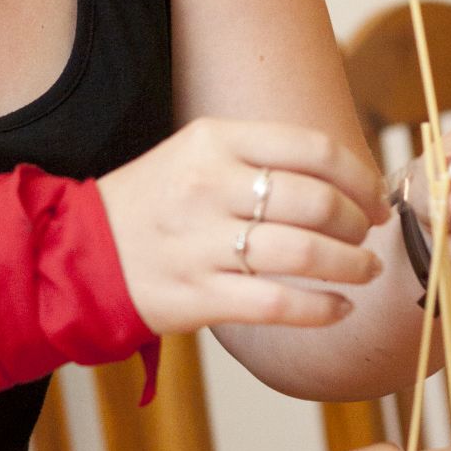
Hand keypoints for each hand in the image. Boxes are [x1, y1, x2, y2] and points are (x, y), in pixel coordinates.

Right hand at [98, 119, 388, 335]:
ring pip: (304, 252)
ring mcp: (200, 243)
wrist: (75, 255)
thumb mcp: (194, 156)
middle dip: (358, 222)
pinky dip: (321, 309)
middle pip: (316, 201)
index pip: (312, 149)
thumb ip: (260, 159)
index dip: (359, 176)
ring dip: (350, 265)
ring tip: (362, 270)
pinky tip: (337, 309)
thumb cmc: (151, 205)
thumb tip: (344, 180)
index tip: (374, 196)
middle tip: (367, 236)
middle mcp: (208, 187)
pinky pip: (278, 302)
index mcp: (213, 141)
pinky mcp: (197, 295)